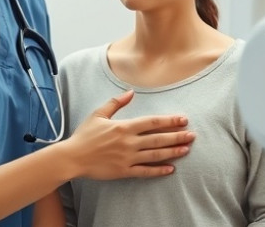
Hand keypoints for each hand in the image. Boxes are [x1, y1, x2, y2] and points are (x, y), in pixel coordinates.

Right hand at [63, 90, 194, 179]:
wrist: (73, 157)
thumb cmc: (84, 135)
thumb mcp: (98, 114)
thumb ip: (115, 103)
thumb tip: (130, 92)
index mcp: (124, 127)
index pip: (152, 122)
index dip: (169, 120)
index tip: (183, 119)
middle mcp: (129, 142)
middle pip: (158, 138)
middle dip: (177, 136)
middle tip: (192, 135)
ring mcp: (127, 158)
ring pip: (155, 154)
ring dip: (172, 152)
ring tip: (186, 150)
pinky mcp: (124, 171)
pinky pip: (145, 171)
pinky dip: (158, 170)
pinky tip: (170, 169)